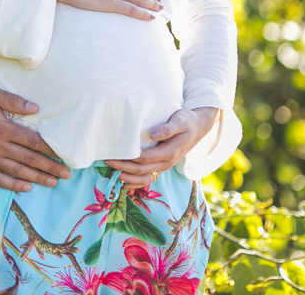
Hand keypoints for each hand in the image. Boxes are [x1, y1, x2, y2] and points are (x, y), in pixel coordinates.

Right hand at [0, 85, 69, 191]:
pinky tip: (25, 187)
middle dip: (50, 167)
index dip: (51, 150)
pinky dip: (13, 185)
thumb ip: (13, 101)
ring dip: (37, 178)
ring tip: (53, 183)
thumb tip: (35, 108)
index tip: (64, 156)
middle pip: (30, 160)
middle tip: (66, 174)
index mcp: (3, 128)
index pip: (34, 142)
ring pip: (18, 171)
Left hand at [104, 107, 218, 187]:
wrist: (197, 128)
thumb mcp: (180, 121)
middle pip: (142, 170)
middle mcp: (167, 162)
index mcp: (170, 151)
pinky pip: (148, 180)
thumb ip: (167, 129)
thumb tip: (153, 134)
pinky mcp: (162, 167)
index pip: (145, 159)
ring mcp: (164, 166)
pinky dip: (135, 184)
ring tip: (111, 173)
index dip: (128, 159)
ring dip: (127, 178)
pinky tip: (123, 183)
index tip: (113, 154)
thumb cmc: (186, 121)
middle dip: (123, 168)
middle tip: (106, 161)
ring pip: (144, 179)